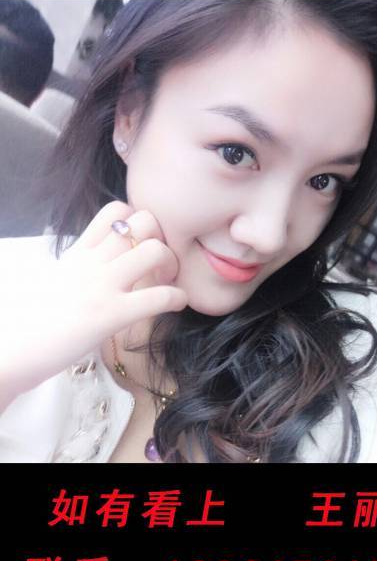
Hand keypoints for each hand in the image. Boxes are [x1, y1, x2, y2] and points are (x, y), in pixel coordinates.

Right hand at [2, 201, 187, 406]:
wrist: (8, 350)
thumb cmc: (26, 323)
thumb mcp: (52, 281)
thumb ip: (76, 269)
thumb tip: (91, 268)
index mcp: (78, 253)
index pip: (115, 211)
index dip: (138, 221)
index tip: (142, 244)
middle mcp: (91, 262)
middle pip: (143, 222)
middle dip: (162, 237)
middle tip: (161, 264)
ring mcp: (101, 286)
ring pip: (154, 250)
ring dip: (172, 263)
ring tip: (168, 282)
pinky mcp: (109, 315)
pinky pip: (158, 297)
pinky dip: (177, 297)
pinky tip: (176, 304)